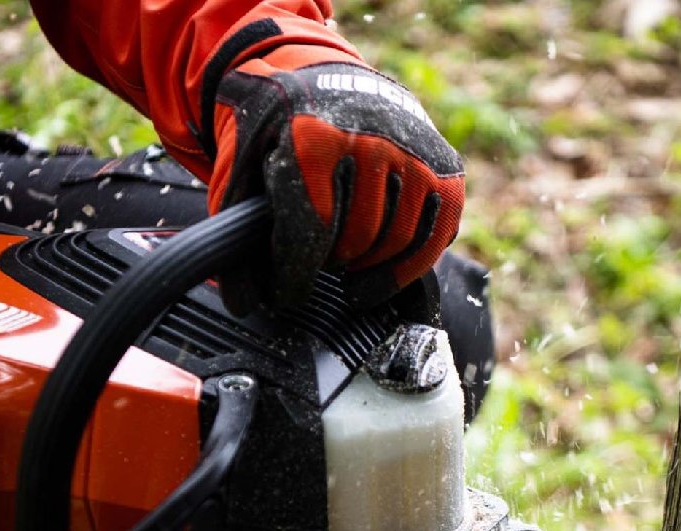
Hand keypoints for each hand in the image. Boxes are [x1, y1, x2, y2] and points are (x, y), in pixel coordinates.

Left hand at [209, 58, 463, 312]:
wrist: (318, 77)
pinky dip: (408, 266)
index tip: (285, 295)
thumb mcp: (240, 161)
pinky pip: (434, 237)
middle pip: (353, 242)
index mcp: (315, 136)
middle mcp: (372, 139)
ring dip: (365, 268)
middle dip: (328, 264)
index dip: (293, 276)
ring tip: (344, 265)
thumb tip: (245, 302)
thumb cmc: (274, 130)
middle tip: (314, 264)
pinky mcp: (443, 168)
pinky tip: (380, 277)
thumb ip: (236, 226)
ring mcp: (414, 152)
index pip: (310, 231)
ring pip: (393, 244)